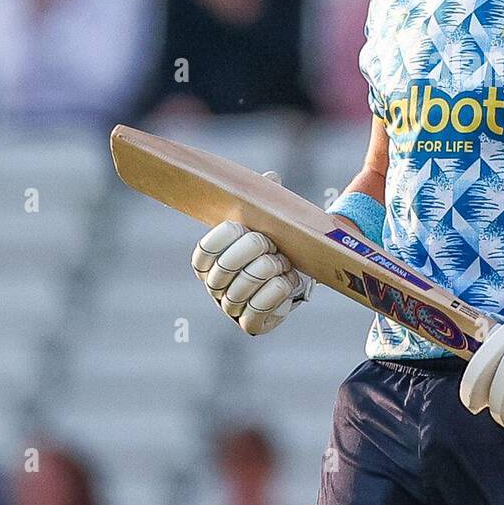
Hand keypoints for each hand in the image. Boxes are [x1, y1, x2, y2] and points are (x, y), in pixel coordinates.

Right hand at [190, 189, 312, 335]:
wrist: (296, 273)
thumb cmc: (276, 242)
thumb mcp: (269, 219)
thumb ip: (265, 199)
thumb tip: (271, 180)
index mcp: (209, 259)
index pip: (207, 247)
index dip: (233, 235)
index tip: (254, 228)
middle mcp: (214, 285)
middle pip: (227, 265)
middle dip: (258, 250)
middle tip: (276, 245)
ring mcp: (230, 306)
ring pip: (244, 287)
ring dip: (271, 270)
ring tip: (285, 262)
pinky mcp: (250, 324)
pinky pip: (257, 310)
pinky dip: (276, 292)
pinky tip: (288, 280)